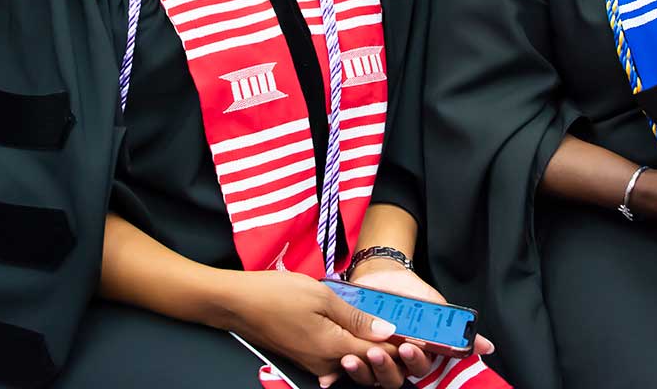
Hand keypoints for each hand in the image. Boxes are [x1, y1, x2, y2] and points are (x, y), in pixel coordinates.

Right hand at [225, 271, 400, 383]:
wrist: (236, 303)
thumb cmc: (275, 294)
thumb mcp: (320, 296)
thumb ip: (355, 316)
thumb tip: (386, 330)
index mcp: (333, 346)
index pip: (378, 352)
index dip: (400, 344)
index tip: (420, 334)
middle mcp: (326, 362)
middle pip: (367, 362)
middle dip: (389, 350)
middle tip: (407, 333)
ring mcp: (314, 363)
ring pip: (352, 360)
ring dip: (370, 348)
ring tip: (385, 329)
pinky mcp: (304, 358)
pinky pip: (336, 358)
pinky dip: (350, 347)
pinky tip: (355, 331)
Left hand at [329, 264, 495, 388]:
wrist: (383, 276)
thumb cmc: (413, 295)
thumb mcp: (438, 307)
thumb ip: (458, 328)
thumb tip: (487, 346)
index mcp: (418, 354)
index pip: (420, 369)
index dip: (415, 361)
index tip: (409, 346)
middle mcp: (397, 361)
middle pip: (395, 377)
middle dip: (386, 367)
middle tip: (378, 352)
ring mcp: (374, 357)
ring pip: (371, 375)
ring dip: (364, 369)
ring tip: (355, 356)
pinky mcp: (352, 349)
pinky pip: (347, 367)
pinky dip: (342, 369)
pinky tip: (338, 363)